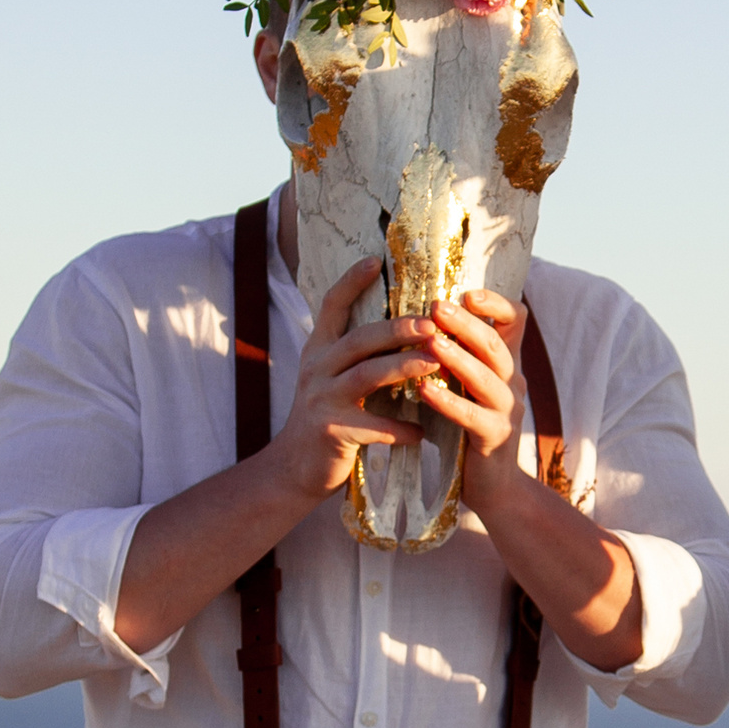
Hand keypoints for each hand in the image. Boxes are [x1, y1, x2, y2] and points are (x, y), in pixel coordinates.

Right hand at [272, 256, 443, 504]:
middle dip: (397, 329)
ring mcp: (320, 399)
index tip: (375, 260)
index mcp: (319, 350)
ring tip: (433, 364)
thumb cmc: (328, 418)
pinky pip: (371, 426)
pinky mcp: (330, 430)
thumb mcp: (334, 379)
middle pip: (358, 339)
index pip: (331, 305)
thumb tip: (404, 328)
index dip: (351, 281)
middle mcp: (316, 368)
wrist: (295, 467)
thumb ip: (358, 356)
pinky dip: (399, 429)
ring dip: (402, 368)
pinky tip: (421, 433)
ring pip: (365, 376)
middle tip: (432, 324)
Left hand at [425, 288, 643, 669]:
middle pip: (498, 344)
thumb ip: (458, 356)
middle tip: (436, 305)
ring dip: (458, 356)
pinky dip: (449, 401)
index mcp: (506, 366)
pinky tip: (424, 390)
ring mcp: (507, 412)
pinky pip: (473, 417)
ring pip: (488, 377)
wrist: (493, 489)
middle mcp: (512, 383)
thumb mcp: (469, 387)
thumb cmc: (470, 431)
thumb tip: (425, 315)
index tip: (466, 292)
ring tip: (430, 340)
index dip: (496, 304)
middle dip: (466, 323)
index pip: (515, 321)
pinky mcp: (494, 440)